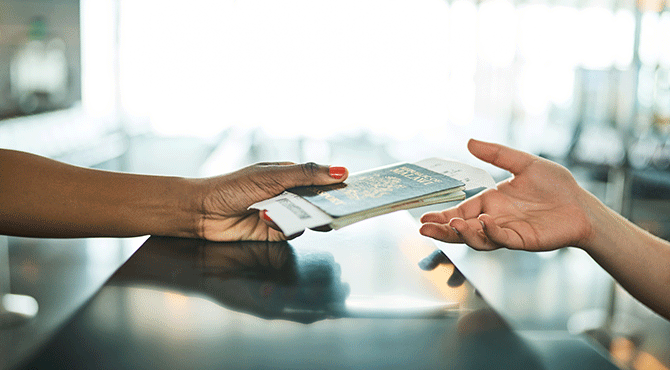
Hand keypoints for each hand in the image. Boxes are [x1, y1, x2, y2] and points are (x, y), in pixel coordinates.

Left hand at [197, 162, 347, 241]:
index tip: (354, 191)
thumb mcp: (273, 176)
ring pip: (307, 219)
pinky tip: (266, 219)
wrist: (201, 212)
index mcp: (290, 175)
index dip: (337, 185)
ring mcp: (282, 214)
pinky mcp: (274, 233)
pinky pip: (291, 232)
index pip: (321, 180)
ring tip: (292, 213)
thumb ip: (307, 175)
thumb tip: (341, 170)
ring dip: (301, 217)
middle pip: (318, 202)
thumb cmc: (232, 187)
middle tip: (337, 211)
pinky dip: (284, 227)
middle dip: (326, 206)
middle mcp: (288, 195)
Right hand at [420, 139, 592, 251]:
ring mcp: (507, 232)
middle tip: (425, 229)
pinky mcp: (523, 240)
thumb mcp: (524, 163)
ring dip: (464, 234)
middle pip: (462, 229)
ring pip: (478, 238)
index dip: (442, 216)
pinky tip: (485, 221)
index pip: (460, 212)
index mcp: (490, 203)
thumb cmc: (556, 186)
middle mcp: (494, 220)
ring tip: (454, 224)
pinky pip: (503, 239)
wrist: (582, 204)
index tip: (424, 218)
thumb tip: (470, 142)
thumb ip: (497, 155)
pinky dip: (492, 232)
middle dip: (443, 230)